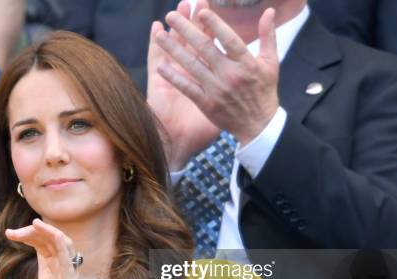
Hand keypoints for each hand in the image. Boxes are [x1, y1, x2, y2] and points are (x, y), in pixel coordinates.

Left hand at [5, 219, 88, 278]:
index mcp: (54, 262)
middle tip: (11, 232)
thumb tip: (35, 247)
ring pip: (62, 243)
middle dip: (32, 231)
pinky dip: (62, 245)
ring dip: (48, 232)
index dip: (29, 234)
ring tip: (33, 224)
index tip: (10, 233)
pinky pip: (68, 260)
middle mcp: (63, 262)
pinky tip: (54, 235)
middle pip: (50, 238)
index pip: (43, 240)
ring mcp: (69, 271)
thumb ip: (44, 263)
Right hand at [147, 0, 220, 171]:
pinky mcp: (161, 86)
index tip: (212, 12)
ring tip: (174, 11)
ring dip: (176, 30)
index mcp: (209, 79)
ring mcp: (174, 80)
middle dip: (192, 24)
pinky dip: (156, 48)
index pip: (212, 48)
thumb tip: (241, 76)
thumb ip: (231, 92)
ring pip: (175, 50)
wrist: (184, 146)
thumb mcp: (221, 110)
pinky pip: (159, 65)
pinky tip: (155, 32)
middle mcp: (192, 76)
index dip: (213, 29)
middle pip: (192, 44)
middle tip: (192, 2)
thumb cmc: (205, 130)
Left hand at [155, 2, 279, 144]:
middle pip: (205, 48)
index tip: (200, 11)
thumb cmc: (264, 91)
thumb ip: (268, 36)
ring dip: (173, 49)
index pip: (229, 39)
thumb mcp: (271, 63)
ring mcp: (217, 89)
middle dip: (186, 30)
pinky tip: (161, 67)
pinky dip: (174, 78)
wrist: (258, 125)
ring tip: (159, 36)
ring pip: (192, 65)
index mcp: (246, 63)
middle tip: (171, 16)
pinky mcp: (207, 104)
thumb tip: (269, 11)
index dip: (215, 24)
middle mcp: (230, 74)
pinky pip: (187, 88)